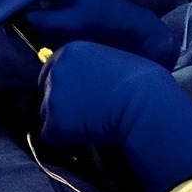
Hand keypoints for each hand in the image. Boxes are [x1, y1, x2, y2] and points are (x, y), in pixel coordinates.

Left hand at [38, 43, 191, 191]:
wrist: (145, 104)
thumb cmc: (142, 82)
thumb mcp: (113, 61)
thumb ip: (93, 67)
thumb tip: (90, 82)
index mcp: (69, 51)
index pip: (52, 69)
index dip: (66, 86)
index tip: (80, 97)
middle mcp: (55, 71)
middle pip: (47, 91)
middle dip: (61, 103)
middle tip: (84, 114)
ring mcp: (52, 97)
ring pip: (48, 115)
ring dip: (63, 122)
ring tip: (90, 126)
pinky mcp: (54, 123)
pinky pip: (52, 136)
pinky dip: (65, 140)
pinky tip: (87, 137)